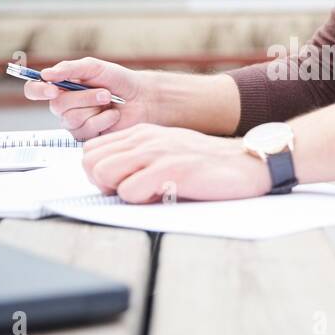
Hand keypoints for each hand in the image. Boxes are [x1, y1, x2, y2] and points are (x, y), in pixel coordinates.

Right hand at [22, 58, 156, 139]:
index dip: (37, 91)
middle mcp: (63, 106)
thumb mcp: (94, 68)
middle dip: (84, 98)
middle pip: (57, 106)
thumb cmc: (118, 80)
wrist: (141, 98)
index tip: (52, 90)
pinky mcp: (86, 137)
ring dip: (95, 107)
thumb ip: (70, 69)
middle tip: (105, 92)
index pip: (34, 90)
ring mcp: (74, 123)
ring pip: (72, 119)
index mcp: (60, 87)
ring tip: (110, 100)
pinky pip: (86, 131)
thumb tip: (45, 74)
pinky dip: (103, 120)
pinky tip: (113, 115)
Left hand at [81, 124, 271, 202]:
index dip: (97, 172)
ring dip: (119, 191)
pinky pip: (130, 191)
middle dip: (102, 184)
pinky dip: (141, 201)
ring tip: (146, 193)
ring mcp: (156, 153)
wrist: (244, 162)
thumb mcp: (166, 150)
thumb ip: (139, 157)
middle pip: (90, 162)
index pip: (90, 150)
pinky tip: (162, 196)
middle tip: (130, 191)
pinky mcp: (170, 170)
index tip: (118, 184)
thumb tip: (109, 177)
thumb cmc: (205, 163)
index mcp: (140, 133)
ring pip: (104, 174)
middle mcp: (144, 139)